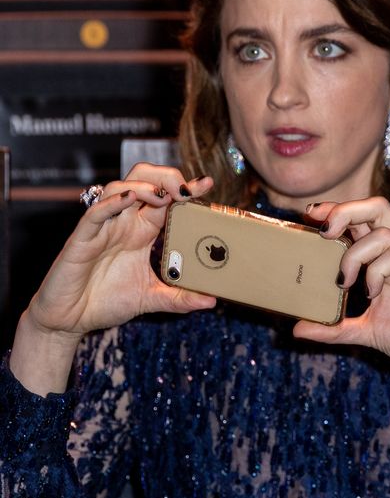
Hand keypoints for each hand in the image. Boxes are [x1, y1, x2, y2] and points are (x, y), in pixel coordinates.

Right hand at [26, 164, 215, 340]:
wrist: (70, 321)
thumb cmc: (106, 302)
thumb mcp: (150, 299)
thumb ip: (179, 298)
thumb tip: (211, 299)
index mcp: (142, 231)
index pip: (167, 200)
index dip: (186, 188)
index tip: (208, 183)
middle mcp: (124, 223)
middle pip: (144, 180)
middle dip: (166, 176)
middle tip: (186, 189)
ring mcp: (103, 227)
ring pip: (120, 187)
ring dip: (144, 185)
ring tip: (163, 195)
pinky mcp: (82, 238)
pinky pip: (96, 212)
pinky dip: (113, 202)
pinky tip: (130, 199)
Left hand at [295, 197, 389, 379]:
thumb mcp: (366, 332)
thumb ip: (334, 328)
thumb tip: (297, 329)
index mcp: (389, 258)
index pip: (364, 217)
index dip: (338, 210)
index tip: (310, 217)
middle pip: (377, 207)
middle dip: (345, 211)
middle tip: (322, 232)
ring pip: (383, 232)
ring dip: (354, 254)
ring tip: (345, 282)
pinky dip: (376, 271)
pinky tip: (372, 294)